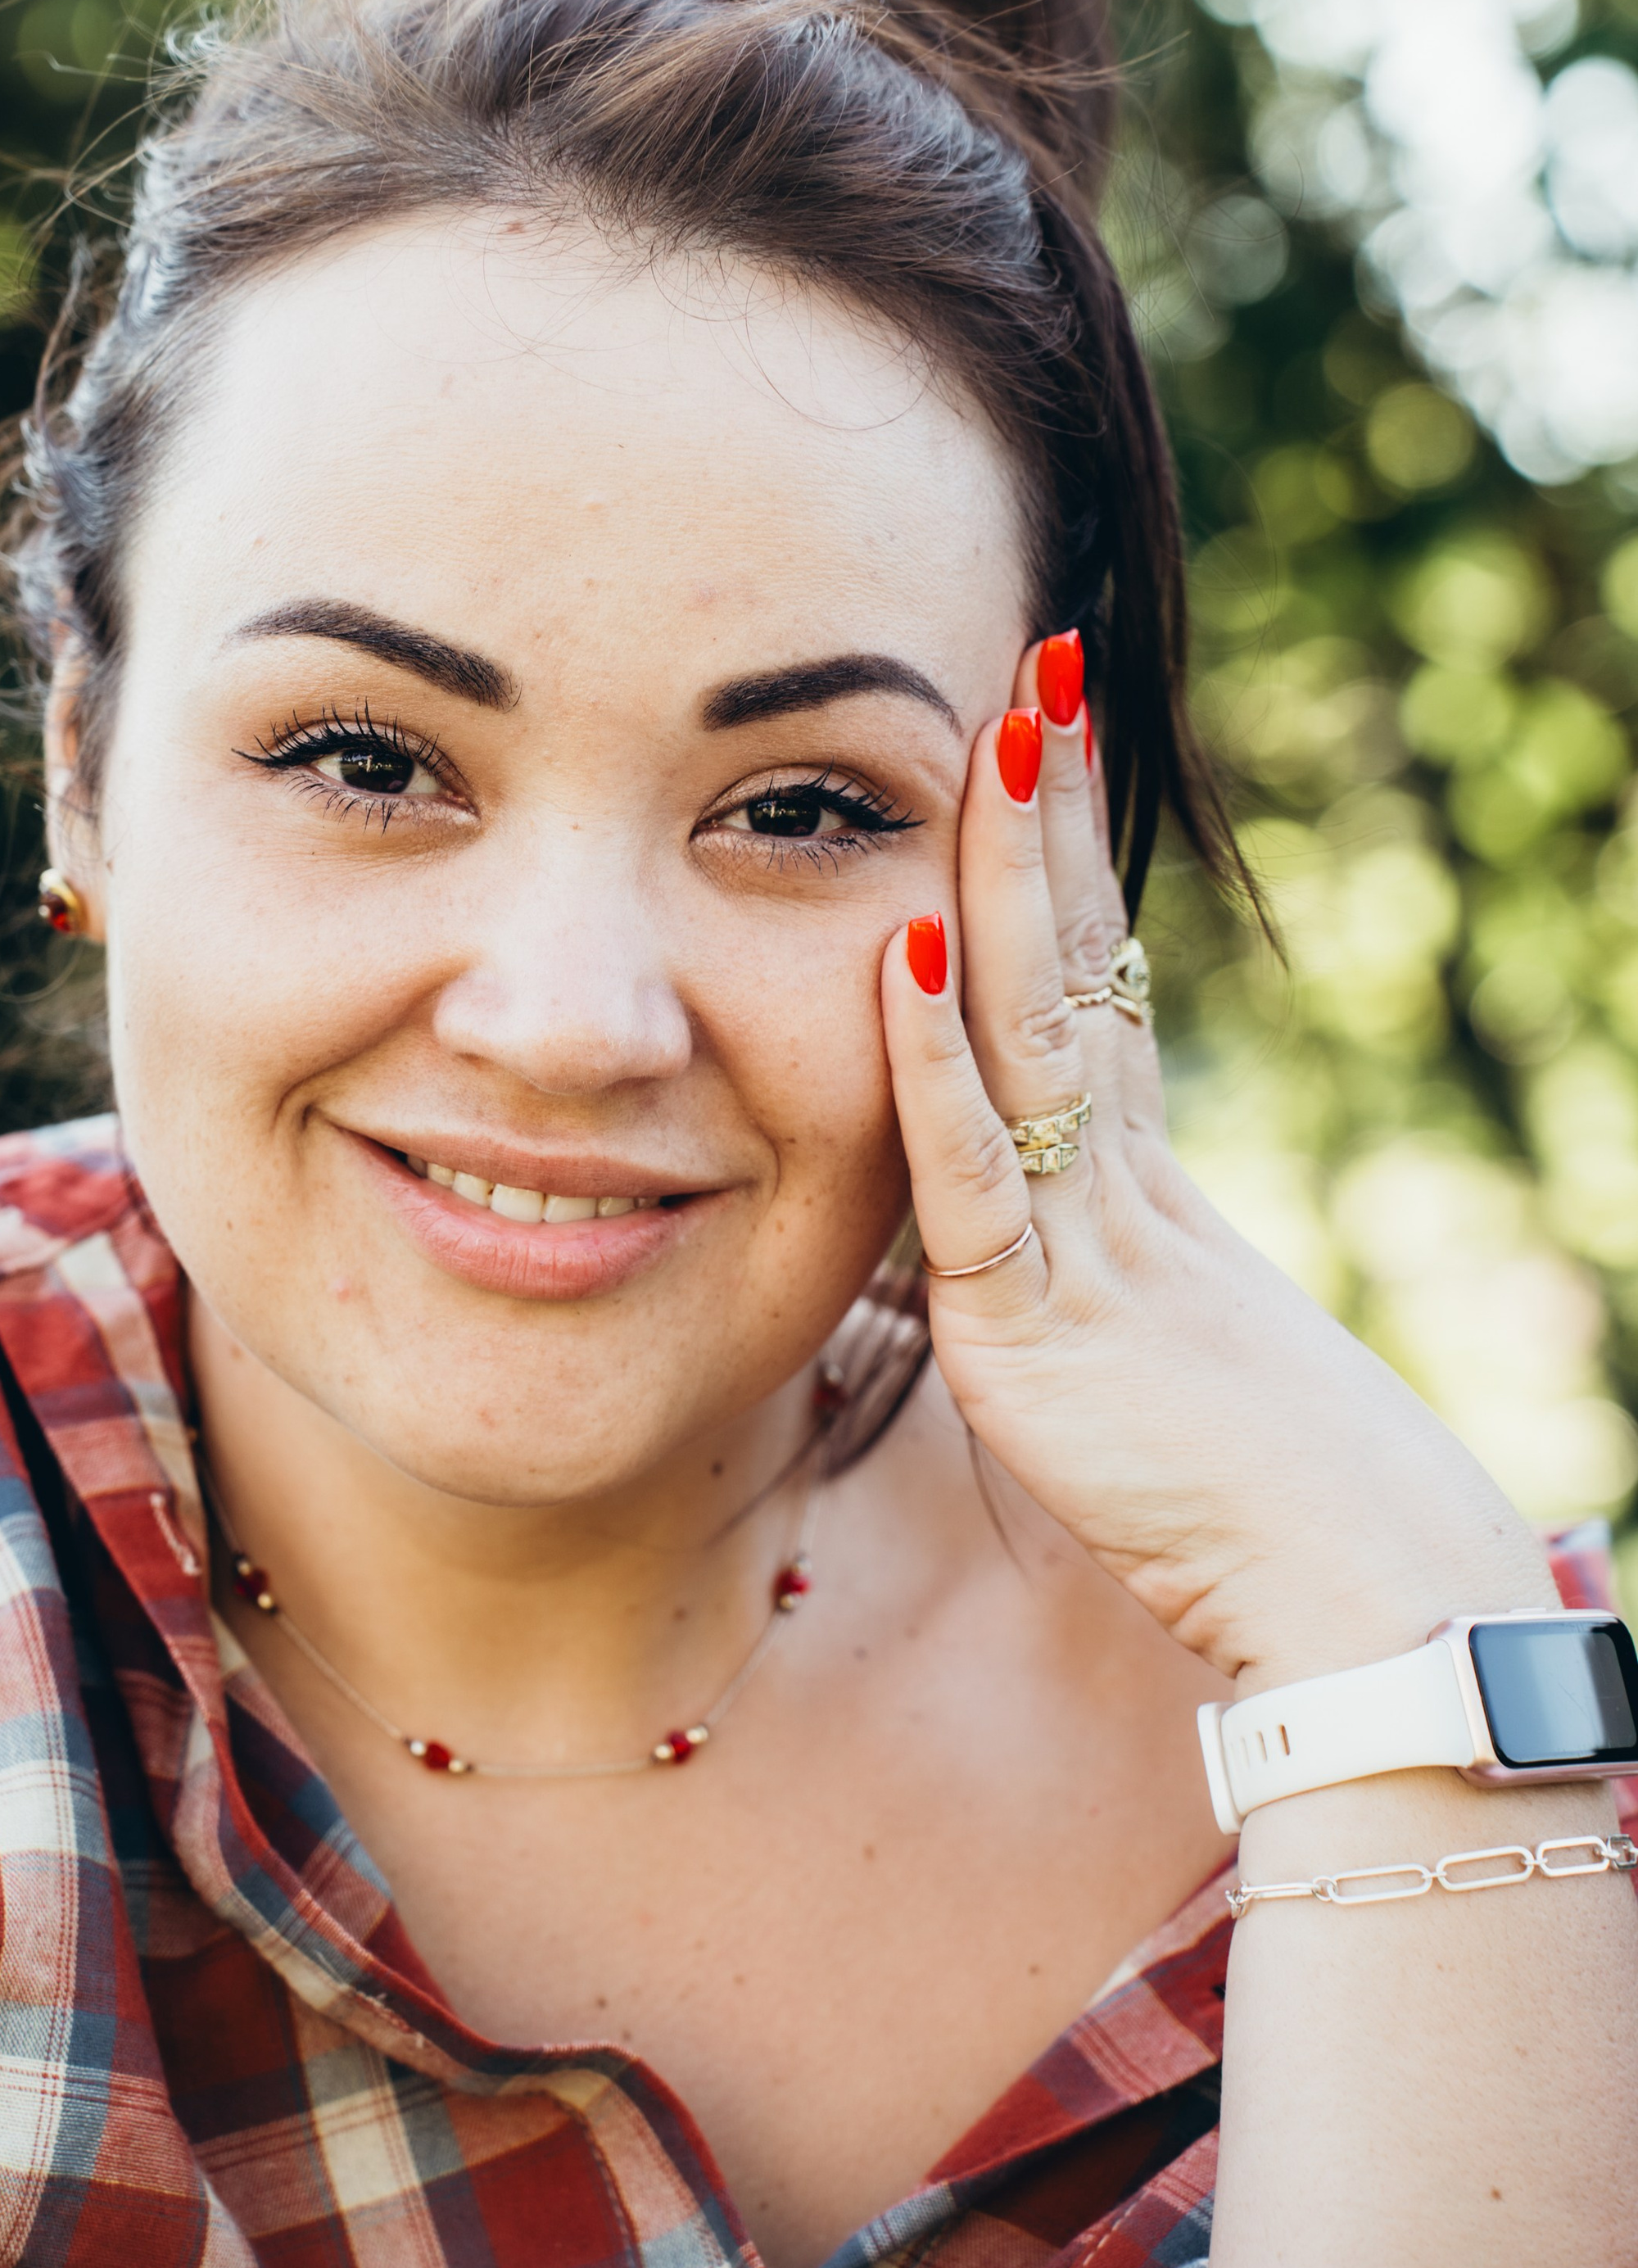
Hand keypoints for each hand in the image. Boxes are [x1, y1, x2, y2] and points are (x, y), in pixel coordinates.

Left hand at [882, 636, 1555, 1690]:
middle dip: (1051, 811)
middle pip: (1077, 960)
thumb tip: (1018, 1244)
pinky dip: (934, 1072)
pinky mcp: (1036, 1334)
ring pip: (1033, 1030)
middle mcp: (1119, 1184)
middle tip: (1038, 662)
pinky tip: (901, 957)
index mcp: (1143, 1185)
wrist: (1367, 1605)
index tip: (1049, 732)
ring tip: (998, 737)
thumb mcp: (1154, 1366)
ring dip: (1008, 879)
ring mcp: (1083, 1244)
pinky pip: (978, 1184)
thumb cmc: (1264, 1509)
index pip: (1098, 980)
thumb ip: (1079, 1289)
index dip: (1073, 856)